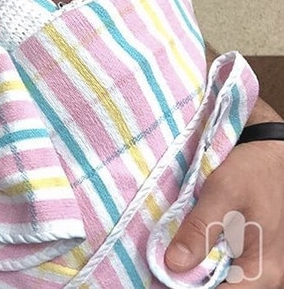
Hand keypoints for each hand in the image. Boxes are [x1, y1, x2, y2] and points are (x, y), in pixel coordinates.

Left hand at [165, 101, 283, 286]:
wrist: (270, 154)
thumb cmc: (252, 172)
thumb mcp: (222, 194)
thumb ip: (200, 229)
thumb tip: (173, 264)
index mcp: (264, 270)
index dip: (188, 288)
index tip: (160, 277)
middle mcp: (266, 274)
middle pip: (221, 287)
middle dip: (189, 280)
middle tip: (159, 264)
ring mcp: (258, 263)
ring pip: (221, 277)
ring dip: (195, 268)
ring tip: (168, 254)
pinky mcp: (248, 251)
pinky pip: (224, 264)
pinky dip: (203, 257)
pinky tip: (184, 245)